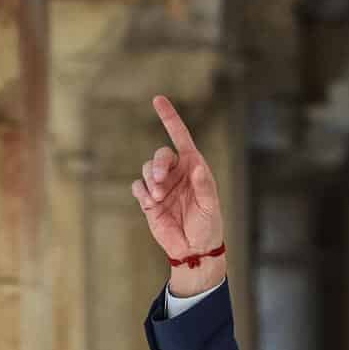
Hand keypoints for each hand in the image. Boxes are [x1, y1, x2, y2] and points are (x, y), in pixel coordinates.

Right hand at [131, 95, 226, 295]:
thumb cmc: (208, 225)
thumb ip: (204, 186)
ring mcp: (161, 185)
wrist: (194, 249)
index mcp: (194, 167)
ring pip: (147, 169)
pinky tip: (150, 201)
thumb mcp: (210, 205)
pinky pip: (138, 186)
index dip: (169, 118)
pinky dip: (141, 191)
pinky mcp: (148, 200)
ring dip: (150, 180)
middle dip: (158, 165)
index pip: (180, 136)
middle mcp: (176, 172)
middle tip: (161, 182)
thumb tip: (196, 167)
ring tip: (158, 197)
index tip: (158, 100)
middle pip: (160, 155)